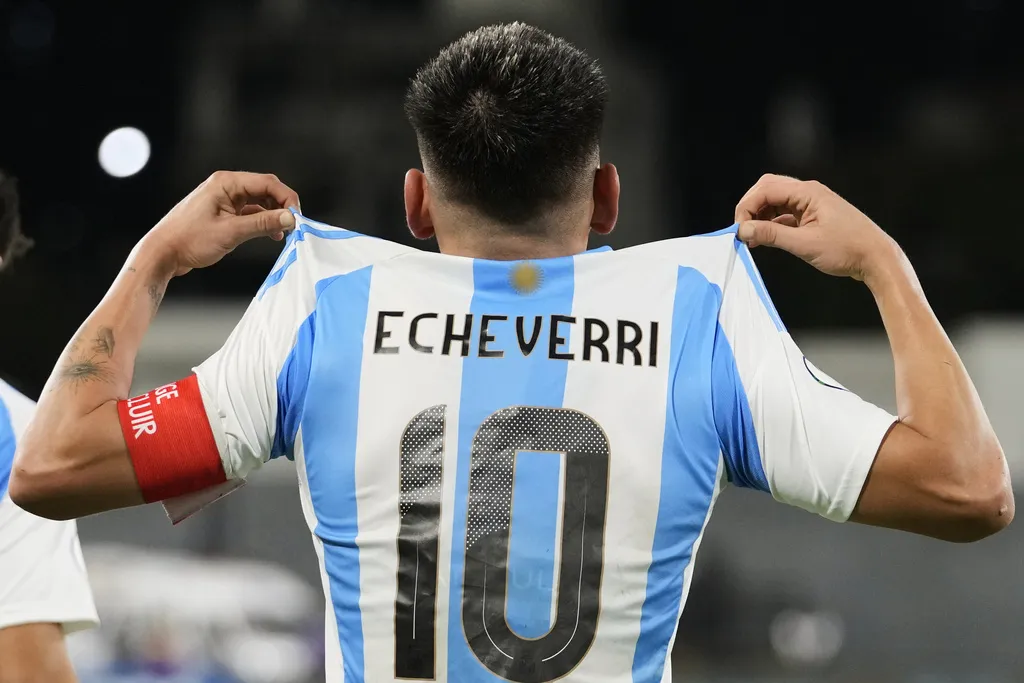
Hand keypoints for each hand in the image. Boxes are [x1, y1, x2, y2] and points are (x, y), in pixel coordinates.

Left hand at [144, 171, 300, 275]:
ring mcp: (224, 199)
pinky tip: (271, 235)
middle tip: (294, 226)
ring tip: (283, 233)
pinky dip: (263, 222)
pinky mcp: (223, 212)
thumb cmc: (189, 240)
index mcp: (226, 182)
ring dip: (274, 215)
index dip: (287, 199)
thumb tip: (290, 218)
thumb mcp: (231, 232)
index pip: (267, 183)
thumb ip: (263, 224)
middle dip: (282, 206)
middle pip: (266, 190)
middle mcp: (226, 186)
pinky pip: (250, 212)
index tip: (297, 218)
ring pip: (260, 202)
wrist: (163, 253)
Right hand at [734, 174, 901, 282]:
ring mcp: (811, 203)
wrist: (875, 258)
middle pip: (767, 189)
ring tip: (753, 237)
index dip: (747, 208)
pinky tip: (766, 238)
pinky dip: (771, 223)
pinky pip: (784, 213)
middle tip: (743, 230)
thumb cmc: (848, 249)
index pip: (765, 190)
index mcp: (808, 193)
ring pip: (775, 201)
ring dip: (760, 216)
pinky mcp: (812, 216)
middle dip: (750, 208)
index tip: (739, 229)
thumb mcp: (804, 244)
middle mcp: (808, 193)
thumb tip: (744, 230)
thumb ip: (772, 235)